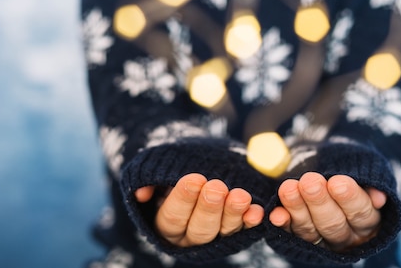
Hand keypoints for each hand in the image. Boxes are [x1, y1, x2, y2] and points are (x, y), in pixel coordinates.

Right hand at [135, 173, 263, 246]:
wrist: (196, 165)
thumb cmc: (171, 168)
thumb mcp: (156, 171)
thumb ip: (149, 180)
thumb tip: (141, 194)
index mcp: (164, 225)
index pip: (172, 217)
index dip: (183, 199)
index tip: (194, 178)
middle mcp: (189, 236)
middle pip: (199, 229)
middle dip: (209, 207)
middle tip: (217, 186)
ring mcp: (214, 235)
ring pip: (223, 231)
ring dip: (233, 214)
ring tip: (240, 196)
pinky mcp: (235, 230)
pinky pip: (244, 229)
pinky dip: (251, 220)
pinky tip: (258, 211)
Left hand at [269, 173, 386, 250]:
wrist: (325, 165)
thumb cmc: (348, 166)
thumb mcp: (363, 167)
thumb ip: (369, 180)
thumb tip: (378, 197)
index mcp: (368, 221)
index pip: (361, 213)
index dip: (350, 198)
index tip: (337, 181)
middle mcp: (346, 235)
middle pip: (334, 224)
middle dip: (320, 201)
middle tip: (310, 181)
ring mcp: (321, 239)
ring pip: (310, 231)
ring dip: (297, 209)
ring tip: (289, 188)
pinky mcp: (299, 238)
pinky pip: (289, 233)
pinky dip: (282, 222)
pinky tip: (275, 214)